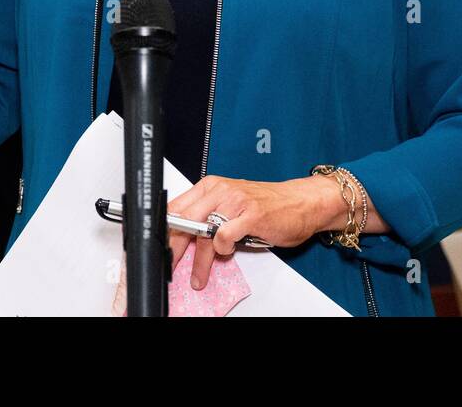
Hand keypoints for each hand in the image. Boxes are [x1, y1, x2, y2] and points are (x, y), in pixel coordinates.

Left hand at [166, 175, 329, 290]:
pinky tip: (228, 251)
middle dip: (175, 247)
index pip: (177, 206)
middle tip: (170, 264)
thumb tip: (183, 234)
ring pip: (202, 231)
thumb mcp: (231, 204)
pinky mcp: (250, 215)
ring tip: (198, 276)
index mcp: (211, 185)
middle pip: (185, 219)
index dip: (165, 229)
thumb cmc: (267, 205)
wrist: (301, 202)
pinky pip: (224, 236)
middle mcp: (221, 190)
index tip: (160, 246)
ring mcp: (235, 201)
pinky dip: (223, 249)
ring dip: (198, 260)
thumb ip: (208, 214)